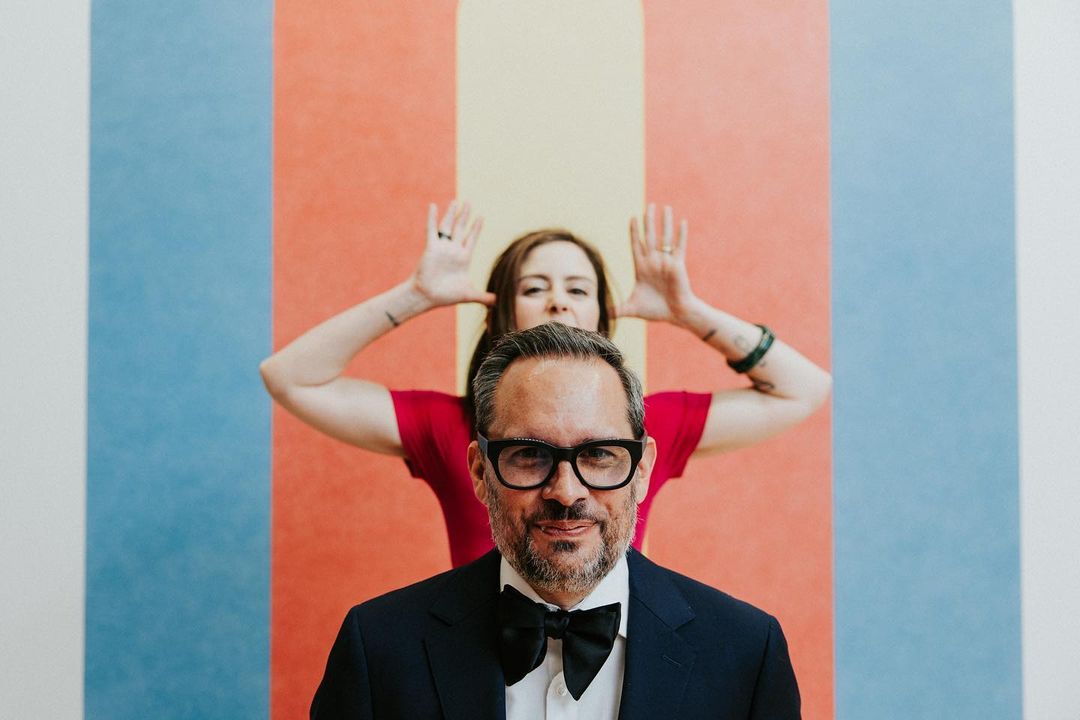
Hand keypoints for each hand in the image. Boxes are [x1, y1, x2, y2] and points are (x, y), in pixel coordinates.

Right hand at [411, 201, 495, 307]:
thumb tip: (498, 303)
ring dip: (452, 214)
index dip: (476, 228)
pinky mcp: (431, 247)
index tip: (481, 217)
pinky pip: (432, 230)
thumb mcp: (469, 295)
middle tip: (469, 203)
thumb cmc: (446, 296)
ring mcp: (443, 248)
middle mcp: (453, 250)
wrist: (427, 296)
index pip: (471, 239)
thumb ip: (483, 297)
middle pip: (461, 229)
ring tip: (456, 202)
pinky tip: (433, 206)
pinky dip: (432, 218)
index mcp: (463, 258)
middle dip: (465, 216)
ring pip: (448, 226)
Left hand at [617, 204, 694, 322]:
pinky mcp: (678, 265)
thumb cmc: (656, 311)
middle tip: (648, 206)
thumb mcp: (632, 308)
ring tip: (664, 207)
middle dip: (648, 221)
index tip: (632, 218)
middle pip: (649, 237)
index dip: (634, 232)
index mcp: (642, 268)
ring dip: (664, 223)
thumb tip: (601, 314)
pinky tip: (682, 221)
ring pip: (664, 238)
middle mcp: (654, 262)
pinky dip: (681, 235)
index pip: (636, 245)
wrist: (676, 314)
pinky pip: (680, 247)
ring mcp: (666, 262)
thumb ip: (617, 309)